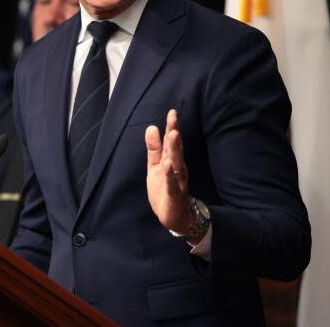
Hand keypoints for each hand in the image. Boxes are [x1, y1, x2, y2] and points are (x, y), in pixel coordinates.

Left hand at [145, 109, 192, 233]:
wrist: (175, 216)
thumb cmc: (165, 188)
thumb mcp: (155, 166)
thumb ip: (154, 148)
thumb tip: (151, 127)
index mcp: (171, 160)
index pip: (172, 141)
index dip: (171, 127)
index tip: (172, 112)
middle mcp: (177, 168)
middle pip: (176, 149)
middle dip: (174, 133)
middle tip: (173, 117)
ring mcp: (177, 181)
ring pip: (176, 163)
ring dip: (175, 149)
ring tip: (173, 135)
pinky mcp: (174, 194)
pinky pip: (172, 183)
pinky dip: (170, 174)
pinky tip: (168, 165)